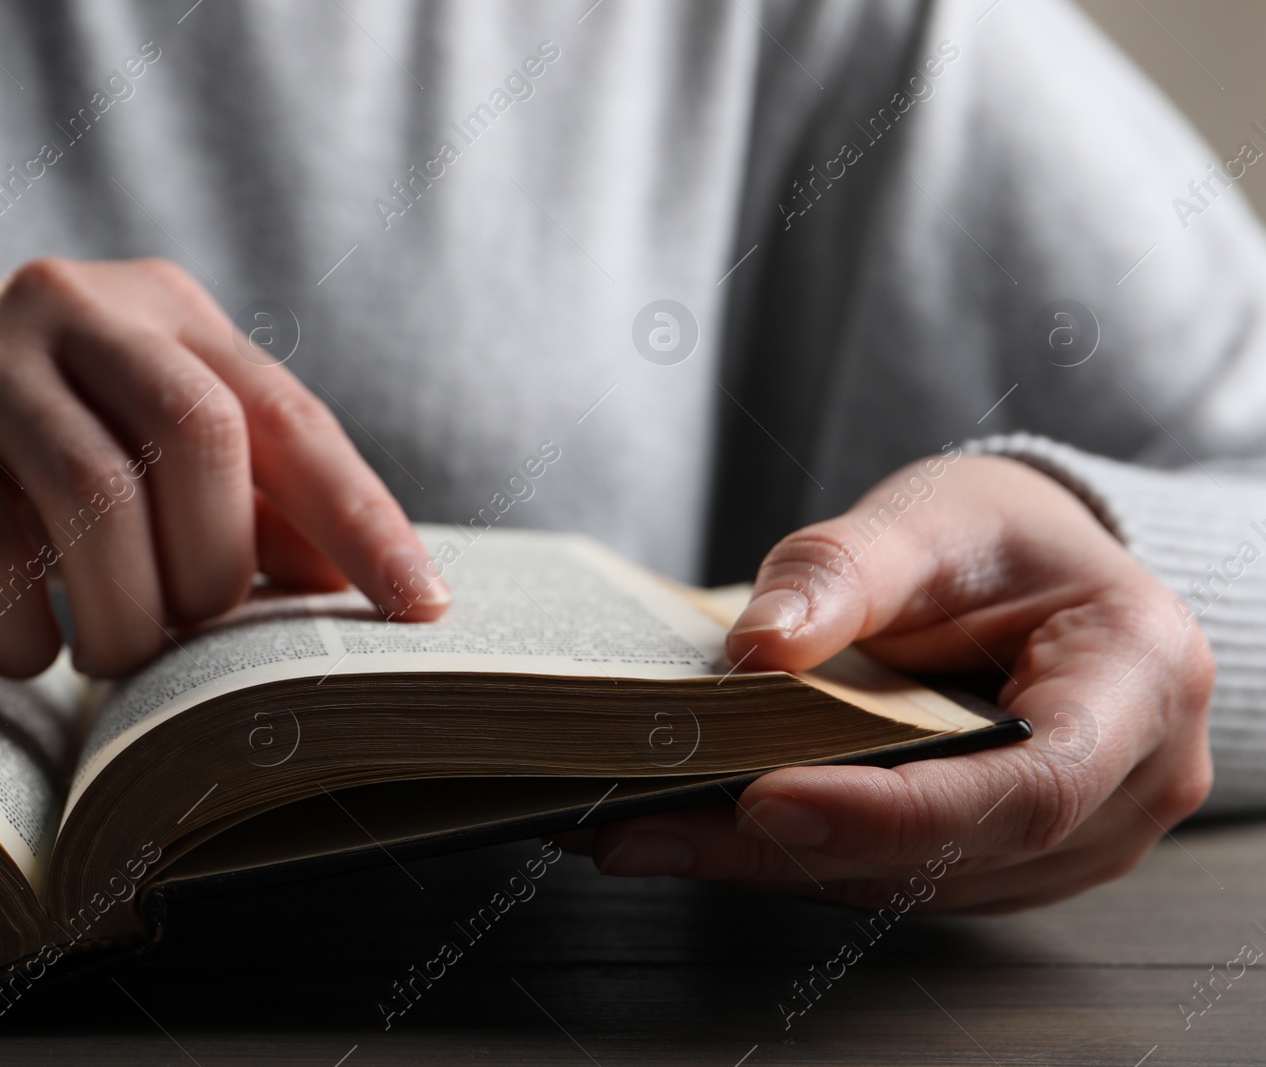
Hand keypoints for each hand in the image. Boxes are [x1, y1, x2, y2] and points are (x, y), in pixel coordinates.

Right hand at [0, 258, 448, 677]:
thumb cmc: (65, 458)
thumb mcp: (167, 463)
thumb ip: (264, 511)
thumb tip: (375, 593)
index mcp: (173, 312)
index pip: (291, 418)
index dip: (362, 519)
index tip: (423, 607)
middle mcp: (79, 308)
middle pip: (196, 435)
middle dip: (214, 565)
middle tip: (193, 633)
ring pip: (92, 490)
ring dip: (125, 611)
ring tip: (118, 659)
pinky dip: (27, 629)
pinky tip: (36, 653)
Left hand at [560, 453, 1214, 911]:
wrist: (1036, 569)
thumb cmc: (1000, 535)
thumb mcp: (930, 517)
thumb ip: (846, 571)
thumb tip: (754, 646)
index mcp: (1136, 683)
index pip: (1028, 786)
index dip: (894, 811)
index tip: (762, 798)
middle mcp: (1127, 786)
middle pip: (951, 854)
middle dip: (785, 845)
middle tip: (639, 822)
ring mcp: (1072, 839)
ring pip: (906, 883)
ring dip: (762, 862)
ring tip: (633, 824)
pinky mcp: (999, 859)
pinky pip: (888, 877)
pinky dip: (786, 854)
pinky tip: (686, 826)